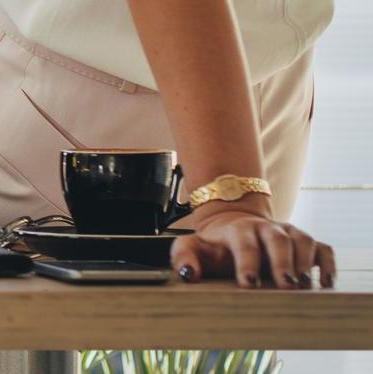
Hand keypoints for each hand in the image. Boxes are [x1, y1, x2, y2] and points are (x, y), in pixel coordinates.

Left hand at [172, 197, 334, 287]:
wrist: (235, 226)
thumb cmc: (215, 245)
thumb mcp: (194, 247)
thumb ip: (184, 257)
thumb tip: (188, 274)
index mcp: (238, 229)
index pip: (244, 242)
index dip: (247, 262)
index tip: (248, 284)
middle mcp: (265, 228)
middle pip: (277, 239)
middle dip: (282, 262)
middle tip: (285, 286)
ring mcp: (287, 233)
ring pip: (302, 239)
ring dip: (305, 261)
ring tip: (303, 284)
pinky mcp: (305, 243)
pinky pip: (323, 248)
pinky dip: (327, 263)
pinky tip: (326, 282)